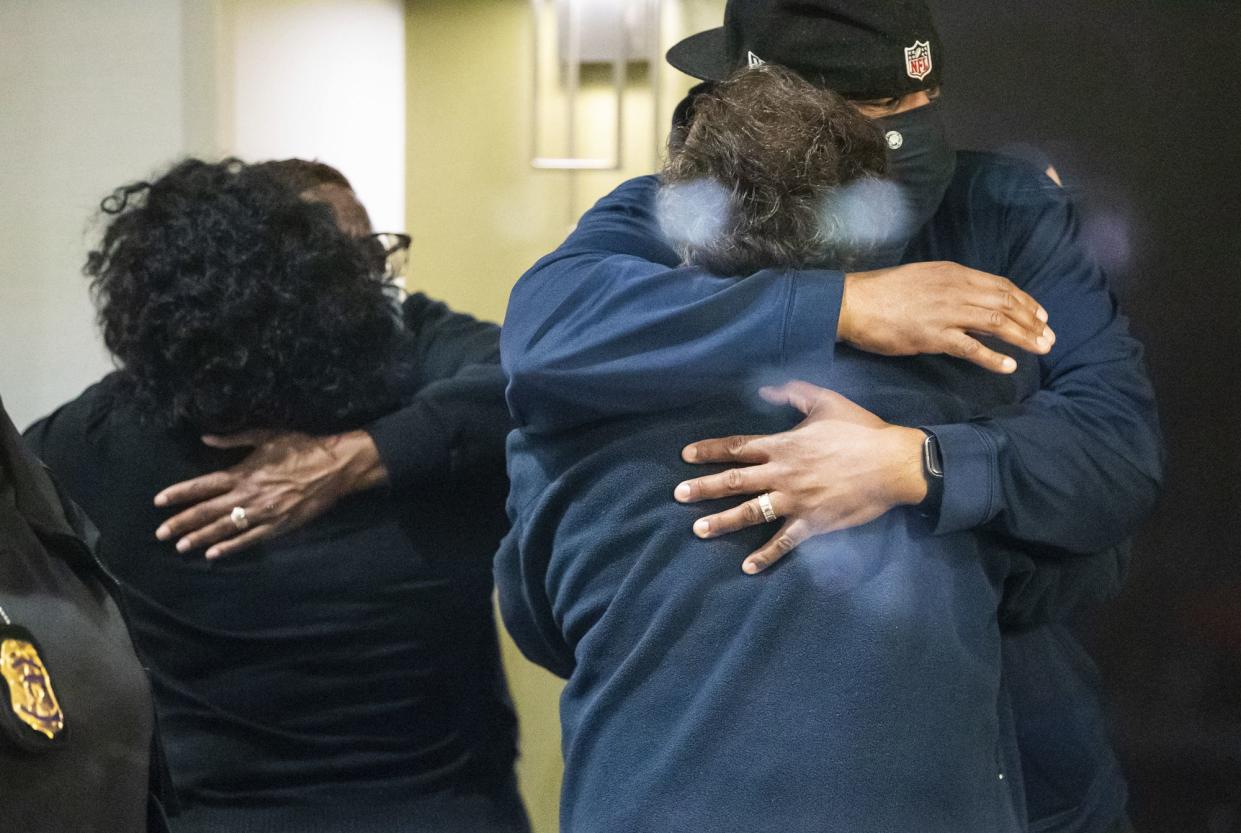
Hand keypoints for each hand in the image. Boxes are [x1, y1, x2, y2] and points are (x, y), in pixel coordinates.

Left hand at [154, 429, 386, 558]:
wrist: (335, 467)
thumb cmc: (303, 447)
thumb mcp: (268, 435)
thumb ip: (234, 439)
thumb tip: (205, 437)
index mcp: (243, 473)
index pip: (203, 485)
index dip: (179, 494)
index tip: (159, 501)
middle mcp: (249, 495)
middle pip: (207, 511)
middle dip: (182, 522)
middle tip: (160, 534)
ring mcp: (263, 513)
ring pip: (225, 528)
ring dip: (201, 538)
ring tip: (180, 547)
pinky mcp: (279, 525)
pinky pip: (250, 539)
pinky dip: (231, 547)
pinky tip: (213, 554)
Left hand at [674, 381, 926, 574]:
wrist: (893, 462)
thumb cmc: (861, 430)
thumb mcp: (826, 402)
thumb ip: (794, 394)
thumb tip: (766, 388)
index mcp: (783, 444)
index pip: (737, 447)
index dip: (709, 451)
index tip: (686, 456)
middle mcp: (783, 473)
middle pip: (735, 481)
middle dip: (704, 488)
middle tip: (678, 495)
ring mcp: (796, 500)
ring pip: (751, 512)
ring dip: (723, 522)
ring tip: (698, 530)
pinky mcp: (813, 522)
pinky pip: (784, 542)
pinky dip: (766, 555)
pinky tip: (747, 566)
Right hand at [838, 261, 1054, 373]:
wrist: (852, 303)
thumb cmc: (881, 293)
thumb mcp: (921, 278)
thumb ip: (948, 287)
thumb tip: (969, 301)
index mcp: (952, 273)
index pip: (999, 285)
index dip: (1024, 300)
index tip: (1040, 315)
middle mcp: (954, 288)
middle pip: (1005, 303)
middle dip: (1032, 320)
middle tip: (1049, 337)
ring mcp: (945, 312)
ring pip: (996, 322)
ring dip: (1023, 337)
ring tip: (1041, 349)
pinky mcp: (933, 335)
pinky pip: (972, 347)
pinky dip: (994, 357)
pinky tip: (1010, 366)